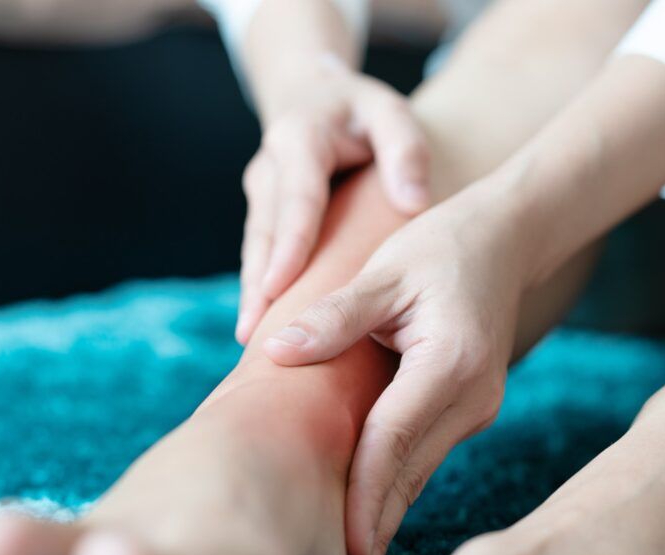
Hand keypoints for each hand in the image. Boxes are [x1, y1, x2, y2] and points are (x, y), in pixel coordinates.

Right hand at [237, 55, 430, 343]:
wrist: (320, 99)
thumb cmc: (364, 112)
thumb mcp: (390, 114)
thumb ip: (405, 151)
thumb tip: (414, 205)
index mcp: (300, 137)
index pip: (297, 198)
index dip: (287, 245)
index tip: (278, 287)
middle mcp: (270, 168)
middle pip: (264, 233)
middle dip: (258, 284)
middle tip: (253, 334)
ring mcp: (261, 194)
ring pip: (254, 250)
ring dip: (252, 295)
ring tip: (251, 344)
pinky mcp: (262, 215)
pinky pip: (261, 257)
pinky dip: (262, 291)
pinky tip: (263, 330)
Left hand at [263, 178, 530, 554]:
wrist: (506, 239)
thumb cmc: (442, 247)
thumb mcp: (386, 270)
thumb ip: (334, 316)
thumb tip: (276, 350)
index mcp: (450, 363)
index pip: (394, 442)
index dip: (366, 497)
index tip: (344, 550)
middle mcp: (471, 397)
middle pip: (410, 474)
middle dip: (376, 533)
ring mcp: (476, 407)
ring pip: (419, 472)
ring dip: (385, 520)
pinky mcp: (470, 408)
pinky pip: (425, 455)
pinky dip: (396, 489)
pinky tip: (372, 521)